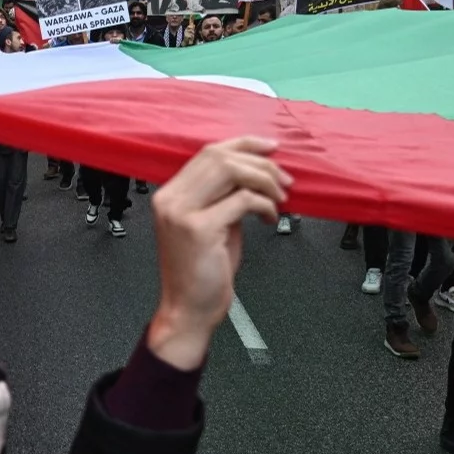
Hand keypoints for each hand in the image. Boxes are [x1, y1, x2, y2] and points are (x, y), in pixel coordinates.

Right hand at [147, 138, 291, 369]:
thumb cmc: (201, 273)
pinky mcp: (199, 229)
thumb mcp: (212, 225)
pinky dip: (264, 205)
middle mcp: (171, 199)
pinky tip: (270, 217)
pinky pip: (242, 201)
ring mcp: (182, 212)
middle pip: (220, 156)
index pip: (208, 152)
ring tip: (280, 196)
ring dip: (264, 180)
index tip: (270, 147)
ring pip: (231, 171)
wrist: (188, 310)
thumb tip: (255, 176)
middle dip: (260, 163)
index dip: (244, 144)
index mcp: (171, 194)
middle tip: (283, 178)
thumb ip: (224, 198)